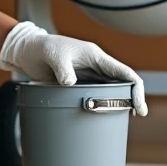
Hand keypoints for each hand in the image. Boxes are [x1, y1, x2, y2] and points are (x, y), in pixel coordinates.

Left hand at [0, 21, 147, 115]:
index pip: (124, 72)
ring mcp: (87, 76)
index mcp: (95, 56)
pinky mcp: (78, 84)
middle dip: (132, 97)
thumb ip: (62, 68)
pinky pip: (95, 95)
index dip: (136, 88)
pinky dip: (101, 105)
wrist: (28, 51)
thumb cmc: (42, 47)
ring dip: (118, 101)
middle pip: (122, 82)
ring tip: (123, 118)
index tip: (139, 105)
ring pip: (110, 90)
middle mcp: (95, 66)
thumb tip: (69, 83)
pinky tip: (102, 116)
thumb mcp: (53, 55)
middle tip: (136, 114)